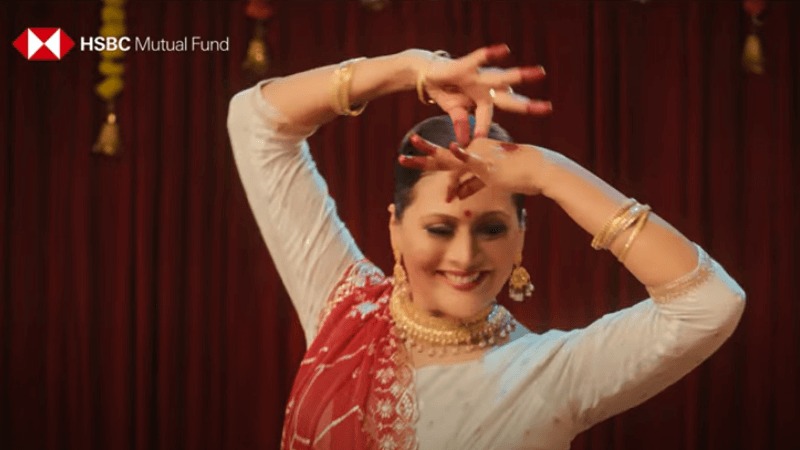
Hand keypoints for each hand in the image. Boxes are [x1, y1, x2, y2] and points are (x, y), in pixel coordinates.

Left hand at [401, 135, 551, 201]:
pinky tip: (450, 148)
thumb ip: (472, 185)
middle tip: (401, 157)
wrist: (542, 171)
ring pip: (448, 159)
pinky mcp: (490, 165)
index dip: (430, 159)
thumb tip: (456, 196)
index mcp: (475, 151)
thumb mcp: (492, 181)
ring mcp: (481, 157)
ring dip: (426, 158)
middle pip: (443, 155)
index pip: (449, 156)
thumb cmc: (520, 175)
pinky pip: (472, 161)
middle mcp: (475, 150)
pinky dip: (461, 156)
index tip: (414, 156)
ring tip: (405, 158)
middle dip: (421, 156)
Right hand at [417, 45, 551, 144]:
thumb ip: (462, 123)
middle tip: (547, 109)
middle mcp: (487, 89)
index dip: (486, 131)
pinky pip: (479, 59)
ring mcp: (478, 78)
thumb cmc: (446, 92)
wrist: (429, 73)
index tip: (485, 144)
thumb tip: (463, 143)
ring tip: (541, 73)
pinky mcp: (466, 66)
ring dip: (520, 76)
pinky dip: (491, 54)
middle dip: (527, 105)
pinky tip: (505, 49)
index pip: (490, 120)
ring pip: (502, 79)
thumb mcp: (454, 111)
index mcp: (485, 101)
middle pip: (509, 100)